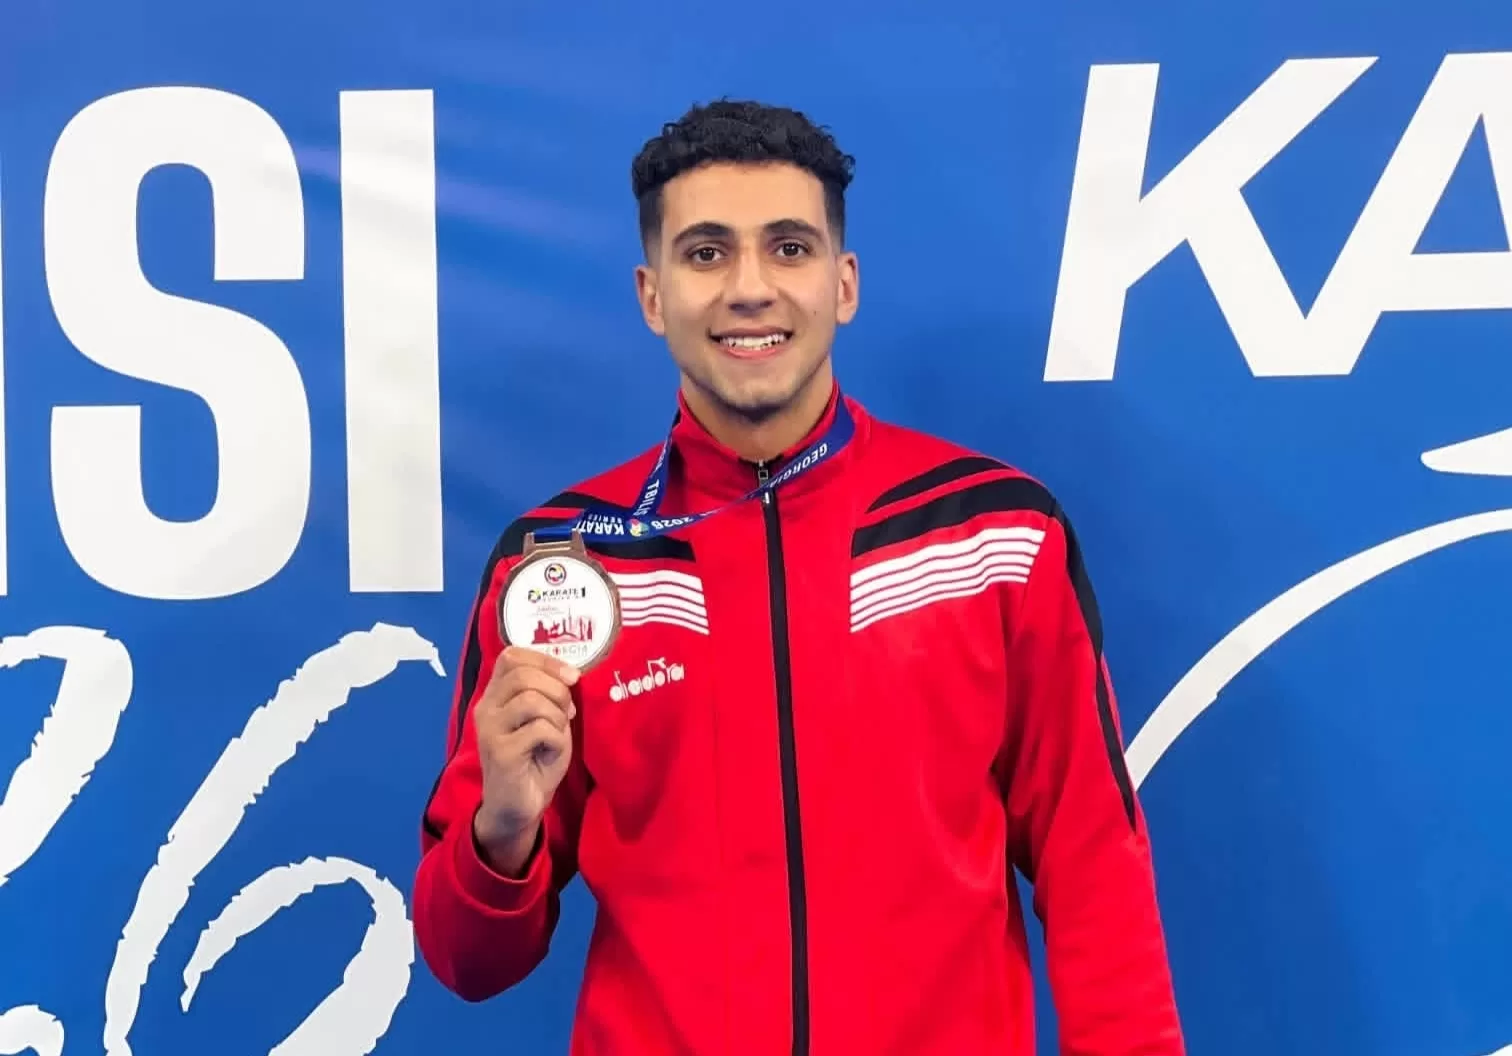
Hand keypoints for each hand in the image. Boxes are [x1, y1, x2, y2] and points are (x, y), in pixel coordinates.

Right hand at [471, 646, 580, 875]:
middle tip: (566, 713)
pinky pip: (538, 729)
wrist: (519, 808)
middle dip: (557, 690)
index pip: (512, 656)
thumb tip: (569, 674)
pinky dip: (556, 739)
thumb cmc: (535, 762)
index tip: (571, 677)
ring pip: (531, 699)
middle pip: (523, 674)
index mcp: (496, 696)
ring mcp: (490, 730)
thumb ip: (550, 695)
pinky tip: (551, 753)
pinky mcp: (500, 752)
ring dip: (556, 716)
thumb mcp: (546, 721)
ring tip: (557, 735)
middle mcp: (486, 708)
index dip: (545, 660)